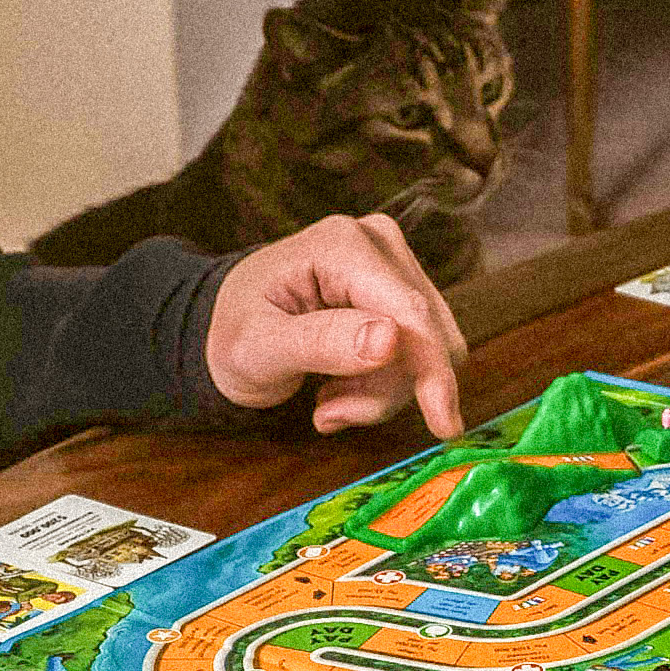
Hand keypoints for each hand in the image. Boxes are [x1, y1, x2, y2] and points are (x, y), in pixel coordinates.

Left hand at [209, 213, 468, 437]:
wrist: (224, 323)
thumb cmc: (232, 333)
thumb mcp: (258, 349)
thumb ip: (321, 343)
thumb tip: (391, 340)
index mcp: (342, 246)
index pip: (411, 313)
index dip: (433, 373)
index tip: (445, 428)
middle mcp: (378, 242)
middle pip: (426, 335)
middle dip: (386, 388)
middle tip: (328, 409)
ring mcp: (394, 263)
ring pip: (428, 350)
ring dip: (380, 391)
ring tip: (327, 397)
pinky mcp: (401, 288)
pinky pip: (419, 352)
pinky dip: (383, 383)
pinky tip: (340, 385)